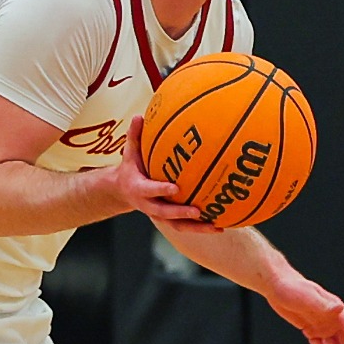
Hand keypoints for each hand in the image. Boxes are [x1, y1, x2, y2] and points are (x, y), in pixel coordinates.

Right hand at [105, 117, 217, 233]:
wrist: (123, 192)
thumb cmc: (131, 168)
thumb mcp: (129, 153)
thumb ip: (135, 136)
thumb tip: (140, 116)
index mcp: (138, 189)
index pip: (150, 190)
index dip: (161, 189)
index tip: (176, 188)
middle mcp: (148, 205)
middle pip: (165, 213)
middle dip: (181, 213)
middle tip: (197, 211)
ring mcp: (159, 216)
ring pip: (177, 226)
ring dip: (197, 228)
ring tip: (216, 226)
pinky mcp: (168, 220)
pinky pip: (185, 226)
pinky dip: (201, 228)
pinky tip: (220, 225)